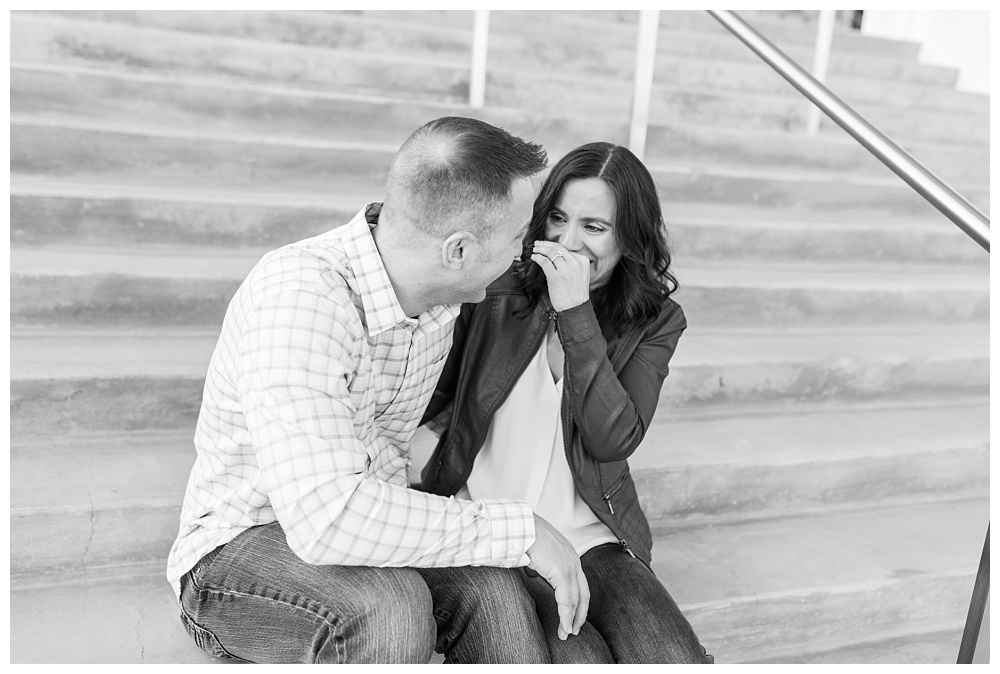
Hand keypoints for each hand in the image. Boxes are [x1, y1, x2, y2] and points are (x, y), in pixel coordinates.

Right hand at [526, 514, 589, 639]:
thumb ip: (538, 563)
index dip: (577, 600)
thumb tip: (534, 572)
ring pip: (576, 599)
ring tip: (566, 633)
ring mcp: (570, 566)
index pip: (579, 582)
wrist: (519, 527)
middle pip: (583, 593)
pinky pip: (567, 600)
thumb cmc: (522, 535)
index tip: (572, 614)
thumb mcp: (535, 551)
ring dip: (572, 619)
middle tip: (575, 629)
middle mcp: (574, 560)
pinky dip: (566, 616)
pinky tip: (563, 627)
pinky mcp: (562, 573)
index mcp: (569, 554)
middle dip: (580, 613)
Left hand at [531, 241, 589, 312]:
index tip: (546, 245)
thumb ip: (573, 264)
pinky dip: (538, 257)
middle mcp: (575, 264)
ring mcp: (566, 270)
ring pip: (551, 253)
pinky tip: (534, 257)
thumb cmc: (576, 293)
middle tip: (538, 243)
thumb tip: (556, 254)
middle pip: (558, 248)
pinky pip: (545, 262)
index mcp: (583, 262)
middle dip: (545, 243)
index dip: (553, 246)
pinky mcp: (556, 277)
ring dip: (540, 249)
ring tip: (535, 249)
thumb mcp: (580, 275)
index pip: (566, 249)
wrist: (575, 308)